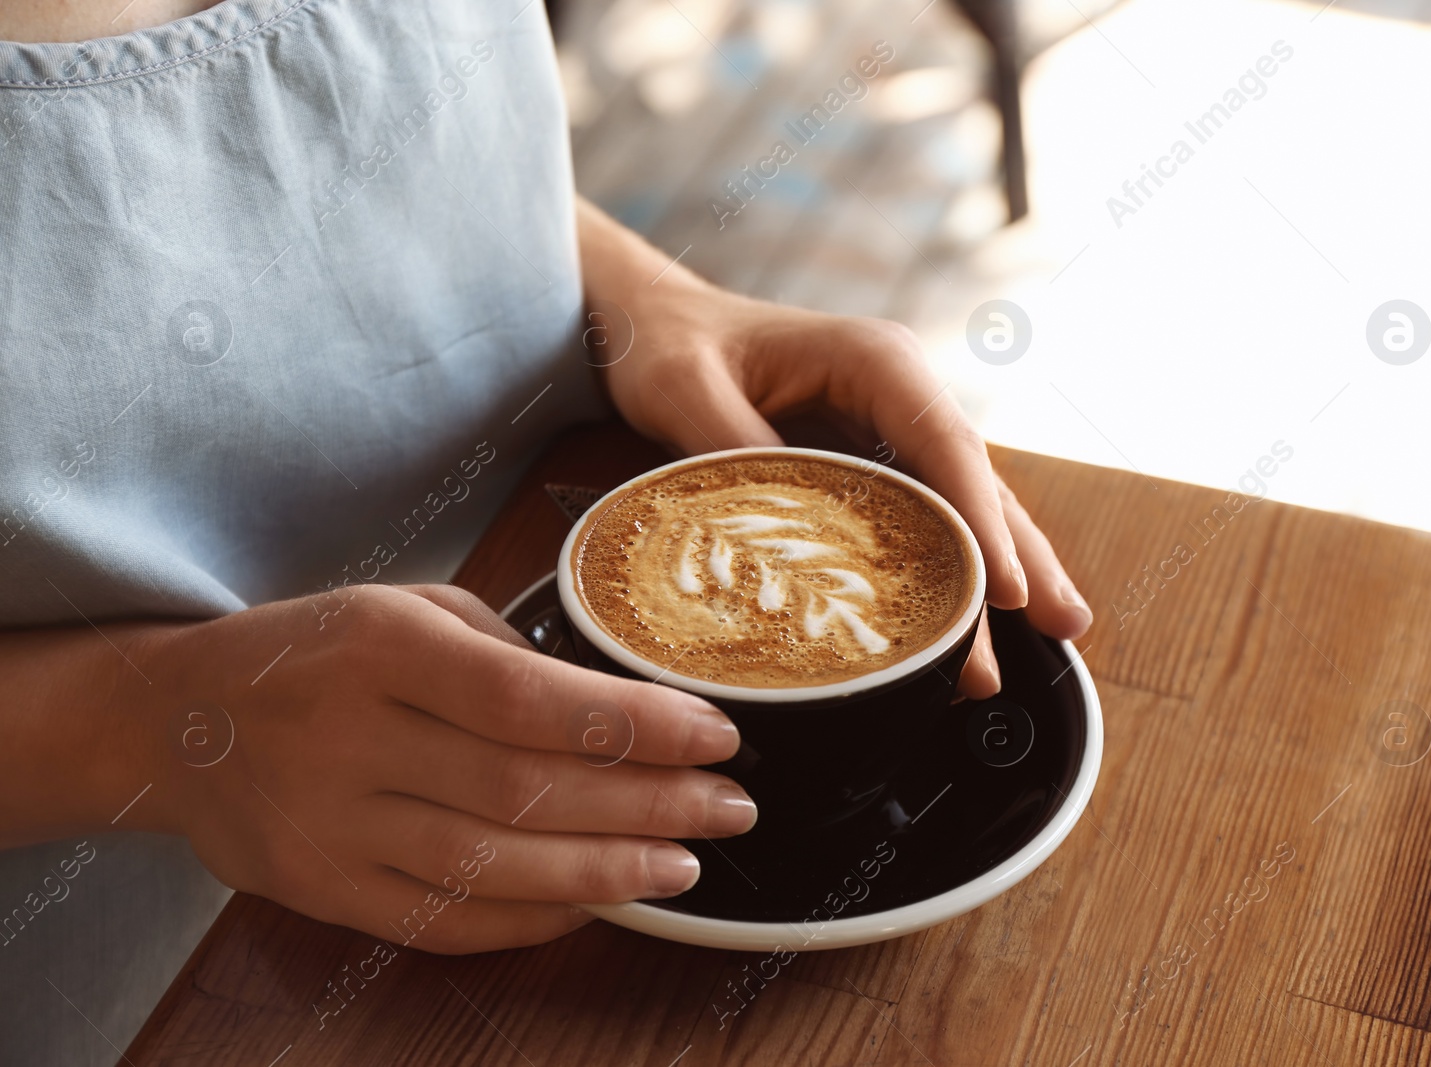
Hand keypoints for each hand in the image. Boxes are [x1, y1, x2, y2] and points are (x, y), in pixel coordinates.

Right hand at [136, 585, 754, 953]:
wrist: (177, 720)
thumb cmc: (316, 652)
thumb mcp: (403, 607)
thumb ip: (504, 653)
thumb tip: (624, 710)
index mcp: (380, 647)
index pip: (528, 698)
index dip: (633, 725)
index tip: (715, 735)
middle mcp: (350, 737)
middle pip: (524, 788)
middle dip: (646, 802)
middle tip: (729, 808)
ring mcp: (330, 825)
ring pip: (491, 864)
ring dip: (604, 870)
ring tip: (683, 864)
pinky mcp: (321, 889)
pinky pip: (444, 919)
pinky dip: (532, 919)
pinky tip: (597, 902)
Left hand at [577, 203, 1091, 696]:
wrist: (650, 323)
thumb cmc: (668, 344)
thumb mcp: (687, 390)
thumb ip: (738, 452)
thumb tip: (782, 532)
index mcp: (874, 360)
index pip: (946, 447)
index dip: (982, 522)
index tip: (1007, 591)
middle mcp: (900, 392)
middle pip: (977, 480)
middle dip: (1023, 553)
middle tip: (1065, 624)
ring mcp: (891, 428)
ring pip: (964, 503)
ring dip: (1006, 565)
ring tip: (1059, 634)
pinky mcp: (871, 462)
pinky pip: (926, 515)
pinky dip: (956, 565)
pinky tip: (981, 618)